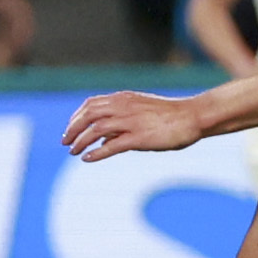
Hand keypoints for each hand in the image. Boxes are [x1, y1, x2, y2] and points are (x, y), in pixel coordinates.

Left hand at [63, 88, 209, 161]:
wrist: (192, 116)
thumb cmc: (169, 116)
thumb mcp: (140, 112)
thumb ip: (120, 121)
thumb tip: (101, 137)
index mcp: (123, 99)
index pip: (91, 104)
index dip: (76, 117)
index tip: (70, 129)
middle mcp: (123, 107)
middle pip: (88, 115)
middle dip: (73, 129)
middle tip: (65, 142)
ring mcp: (131, 122)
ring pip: (96, 129)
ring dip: (81, 141)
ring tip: (73, 152)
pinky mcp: (139, 137)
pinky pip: (112, 145)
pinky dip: (97, 152)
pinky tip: (88, 159)